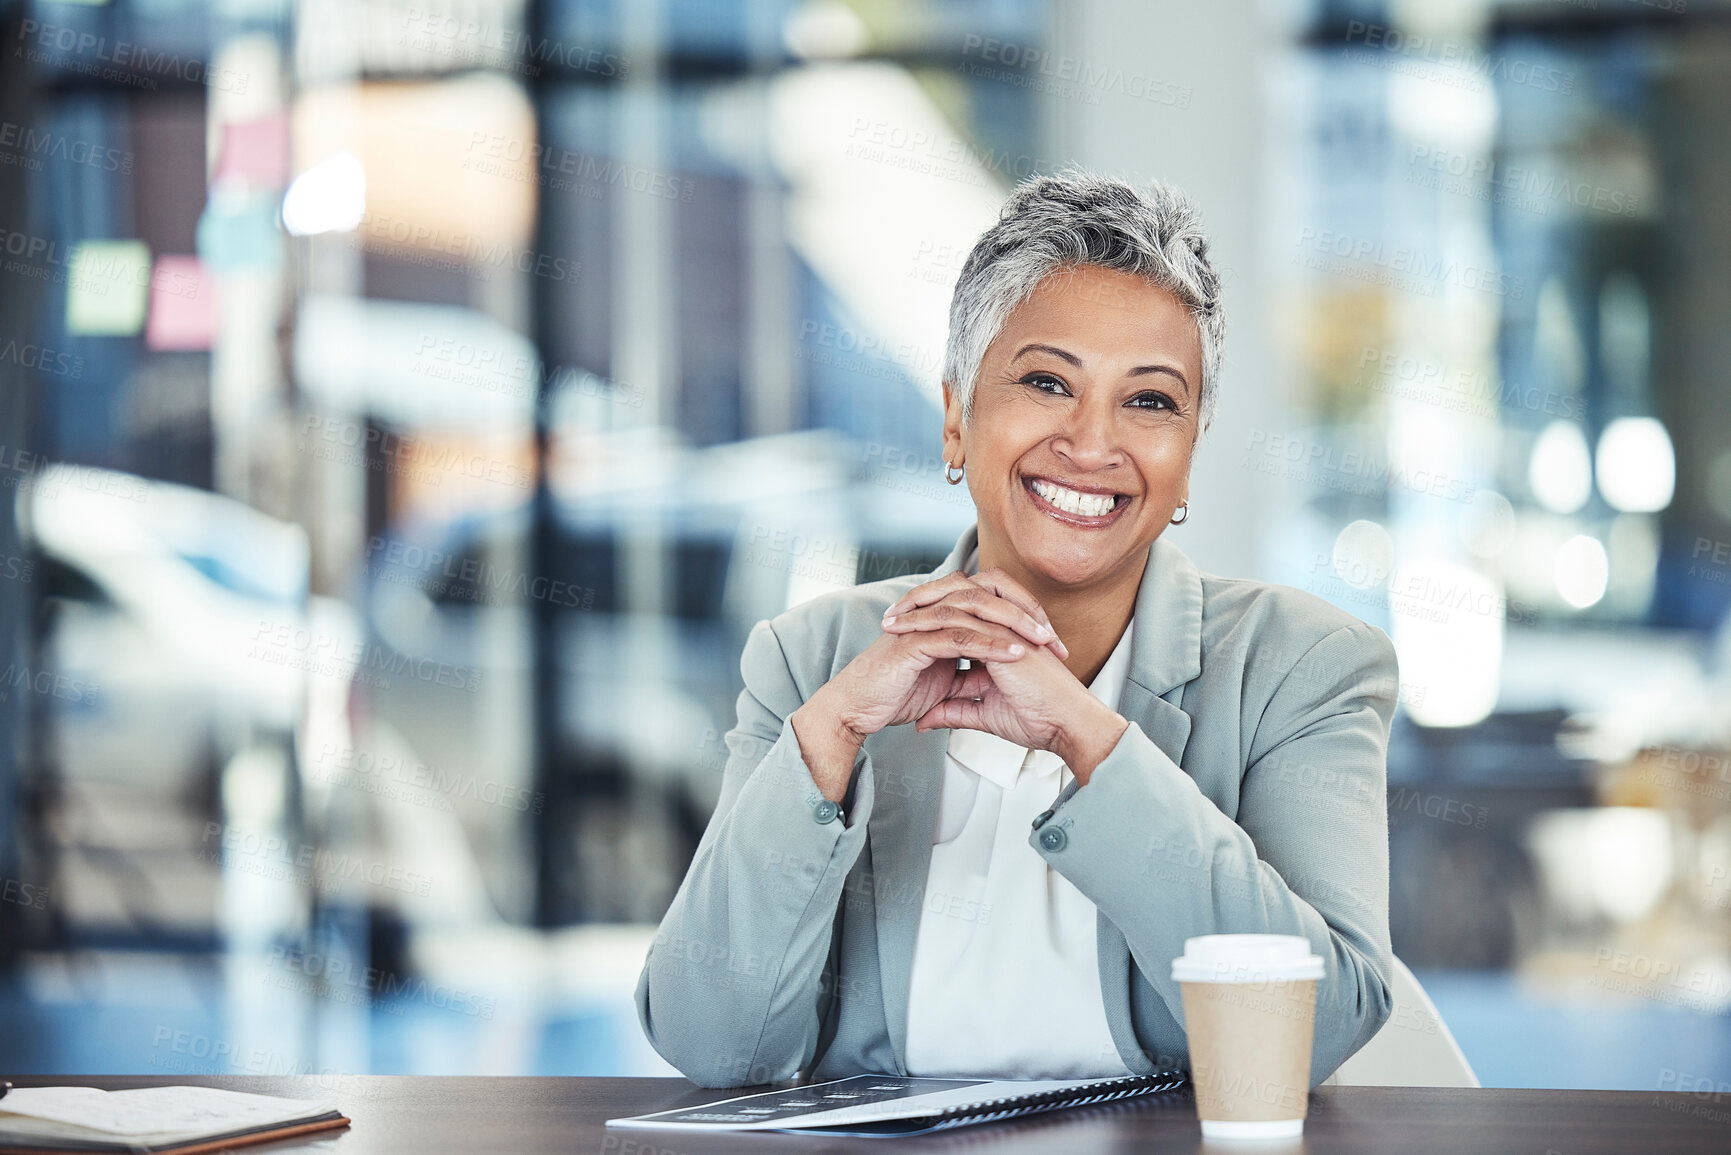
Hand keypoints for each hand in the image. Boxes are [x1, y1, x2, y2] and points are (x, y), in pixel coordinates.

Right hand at [791, 588, 1047, 798]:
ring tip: (1042, 641)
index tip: (1053, 645)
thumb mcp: (945, 687)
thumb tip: (998, 677)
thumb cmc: (893, 694)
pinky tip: (1014, 653)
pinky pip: (959, 637)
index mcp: (943, 618)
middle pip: (989, 595)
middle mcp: (934, 613)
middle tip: (1055, 639)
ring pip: (977, 610)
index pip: (992, 603)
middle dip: (1026, 613)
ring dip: (1014, 624)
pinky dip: (989, 644)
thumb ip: (970, 677)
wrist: (857, 709)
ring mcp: (922, 623)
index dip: (1025, 618)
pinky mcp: (913, 642)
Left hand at [878, 570, 1128, 781]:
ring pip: (956, 600)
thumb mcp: (984, 715)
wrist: (1067, 726)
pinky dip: (929, 623)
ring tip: (891, 620)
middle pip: (957, 596)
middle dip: (921, 602)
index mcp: (999, 639)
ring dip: (919, 606)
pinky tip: (905, 630)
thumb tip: (925, 720)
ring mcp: (1004, 626)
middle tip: (890, 615)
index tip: (899, 630)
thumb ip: (955, 712)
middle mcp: (1002, 626)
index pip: (960, 615)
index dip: (930, 618)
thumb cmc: (1038, 720)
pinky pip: (960, 619)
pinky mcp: (1003, 635)